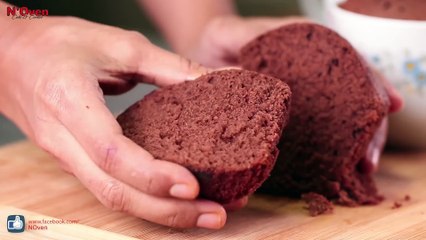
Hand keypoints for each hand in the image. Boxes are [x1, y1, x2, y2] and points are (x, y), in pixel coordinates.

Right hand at [0, 16, 244, 228]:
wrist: (8, 56)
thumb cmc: (59, 44)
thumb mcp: (119, 45)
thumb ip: (170, 66)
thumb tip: (218, 79)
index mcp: (69, 104)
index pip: (111, 153)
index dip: (152, 175)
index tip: (193, 185)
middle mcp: (64, 142)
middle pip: (115, 191)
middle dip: (168, 210)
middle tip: (216, 214)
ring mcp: (66, 158)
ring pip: (113, 198)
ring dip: (162, 212)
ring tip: (206, 214)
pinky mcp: (75, 162)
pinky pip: (111, 189)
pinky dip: (146, 200)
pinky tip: (176, 201)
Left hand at [188, 15, 403, 171]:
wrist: (202, 61)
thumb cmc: (215, 44)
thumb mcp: (224, 34)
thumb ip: (238, 42)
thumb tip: (249, 74)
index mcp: (301, 45)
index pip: (345, 59)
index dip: (371, 80)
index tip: (389, 103)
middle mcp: (307, 72)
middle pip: (350, 95)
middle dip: (367, 124)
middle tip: (369, 156)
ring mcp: (299, 97)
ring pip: (336, 119)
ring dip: (352, 143)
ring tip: (360, 168)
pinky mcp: (285, 118)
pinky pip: (311, 135)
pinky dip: (325, 152)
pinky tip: (335, 169)